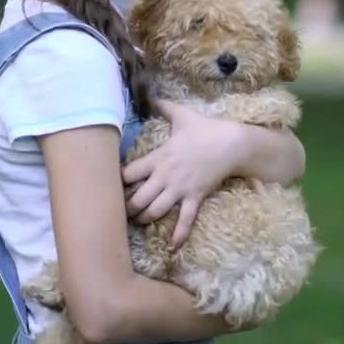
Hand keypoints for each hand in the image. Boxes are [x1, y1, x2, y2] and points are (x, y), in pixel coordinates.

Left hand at [123, 99, 243, 248]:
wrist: (233, 143)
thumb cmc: (206, 129)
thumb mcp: (183, 115)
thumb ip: (165, 107)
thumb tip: (152, 95)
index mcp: (158, 157)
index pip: (129, 174)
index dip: (117, 183)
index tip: (110, 187)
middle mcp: (165, 176)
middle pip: (137, 199)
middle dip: (126, 208)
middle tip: (119, 213)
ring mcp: (180, 189)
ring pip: (155, 211)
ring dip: (144, 219)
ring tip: (137, 224)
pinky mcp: (195, 198)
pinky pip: (184, 220)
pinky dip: (178, 235)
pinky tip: (172, 247)